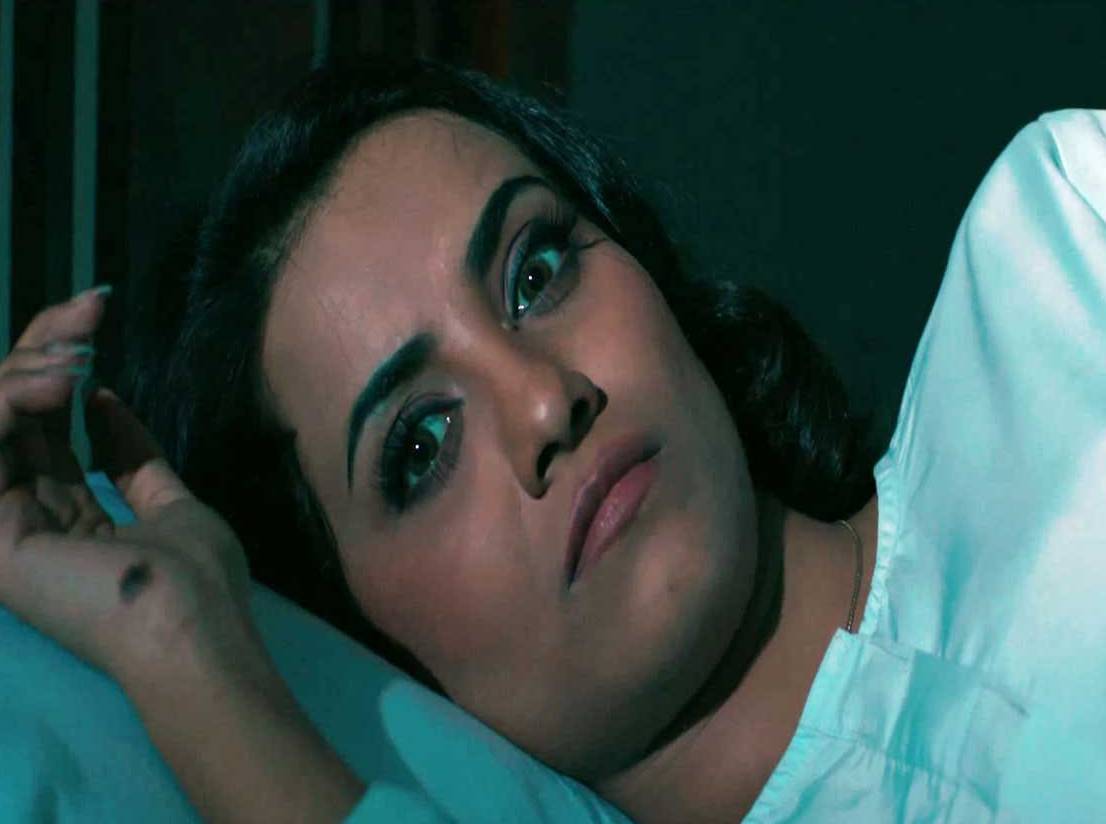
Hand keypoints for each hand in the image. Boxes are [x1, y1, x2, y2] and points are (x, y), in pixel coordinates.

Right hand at [0, 292, 363, 821]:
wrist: (193, 625)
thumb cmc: (195, 577)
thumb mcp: (170, 502)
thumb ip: (132, 457)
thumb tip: (103, 402)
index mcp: (64, 516)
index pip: (42, 426)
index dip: (60, 364)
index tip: (97, 310)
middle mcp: (24, 516)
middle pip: (13, 412)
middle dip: (46, 346)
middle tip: (91, 308)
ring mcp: (2, 526)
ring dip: (28, 366)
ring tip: (79, 353)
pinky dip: (8, 402)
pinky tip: (57, 383)